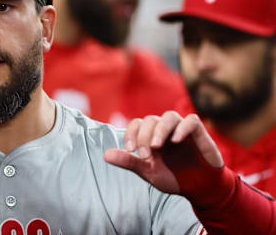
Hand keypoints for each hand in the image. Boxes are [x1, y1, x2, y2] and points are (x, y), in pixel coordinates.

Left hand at [104, 111, 223, 195]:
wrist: (199, 188)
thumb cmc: (173, 177)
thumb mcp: (148, 172)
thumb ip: (129, 162)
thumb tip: (105, 155)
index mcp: (151, 136)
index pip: (137, 124)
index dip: (131, 133)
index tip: (130, 149)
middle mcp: (165, 129)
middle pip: (150, 120)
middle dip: (144, 136)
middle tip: (145, 155)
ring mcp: (181, 129)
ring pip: (169, 116)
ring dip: (160, 129)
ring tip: (156, 146)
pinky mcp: (198, 132)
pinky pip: (191, 121)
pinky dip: (182, 128)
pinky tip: (176, 141)